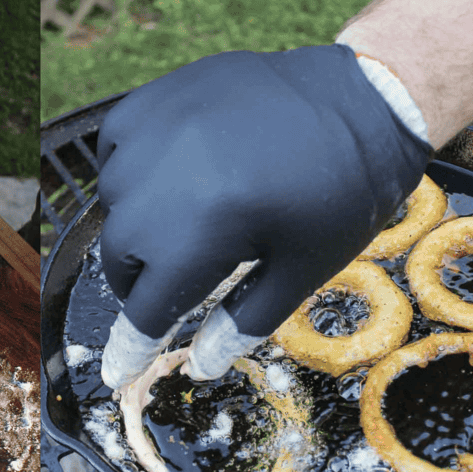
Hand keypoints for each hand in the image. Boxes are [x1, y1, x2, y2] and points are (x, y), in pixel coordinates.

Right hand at [95, 45, 431, 388]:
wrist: (359, 97)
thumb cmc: (340, 192)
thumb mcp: (302, 269)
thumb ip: (244, 321)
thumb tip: (201, 366)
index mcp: (197, 237)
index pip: (145, 311)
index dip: (132, 349)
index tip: (117, 374)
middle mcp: (158, 189)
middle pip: (120, 260)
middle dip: (141, 282)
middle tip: (174, 281)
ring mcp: (149, 138)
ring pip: (114, 204)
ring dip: (137, 225)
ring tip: (181, 220)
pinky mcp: (151, 100)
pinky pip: (115, 150)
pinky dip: (129, 172)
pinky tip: (164, 174)